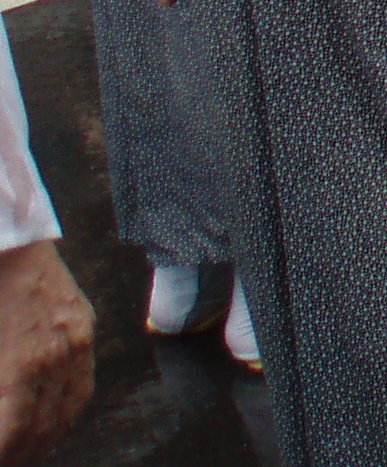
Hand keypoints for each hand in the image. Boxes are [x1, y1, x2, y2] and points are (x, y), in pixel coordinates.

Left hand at [0, 241, 91, 464]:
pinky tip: (50, 419)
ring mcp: (77, 338)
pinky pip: (83, 379)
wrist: (7, 237)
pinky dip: (67, 409)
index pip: (14, 431)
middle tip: (7, 458)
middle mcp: (58, 355)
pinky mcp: (83, 323)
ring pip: (70, 408)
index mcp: (23, 363)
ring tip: (25, 450)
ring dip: (46, 437)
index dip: (5, 451)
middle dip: (21, 451)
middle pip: (44, 427)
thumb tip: (0, 407)